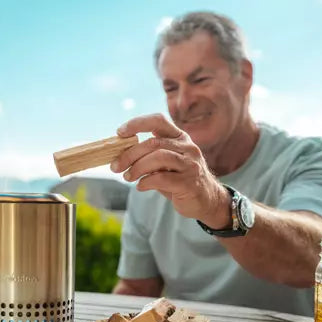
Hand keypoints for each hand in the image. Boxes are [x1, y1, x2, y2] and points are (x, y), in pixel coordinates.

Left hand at [110, 113, 230, 227]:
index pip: (158, 121)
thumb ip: (148, 156)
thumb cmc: (179, 180)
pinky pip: (163, 178)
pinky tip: (141, 186)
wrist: (206, 200)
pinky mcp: (190, 182)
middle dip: (130, 154)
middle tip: (115, 166)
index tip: (119, 132)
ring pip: (159, 157)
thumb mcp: (164, 164)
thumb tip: (119, 155)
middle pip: (154, 143)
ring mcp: (191, 164)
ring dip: (137, 167)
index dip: (137, 123)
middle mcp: (188, 147)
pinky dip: (146, 182)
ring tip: (127, 177)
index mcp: (179, 137)